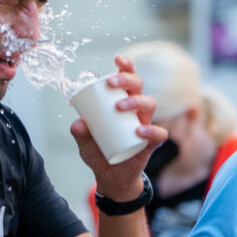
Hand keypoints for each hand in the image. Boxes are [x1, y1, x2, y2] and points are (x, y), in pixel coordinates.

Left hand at [70, 54, 167, 198]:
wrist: (110, 178)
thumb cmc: (99, 153)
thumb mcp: (84, 144)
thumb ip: (79, 133)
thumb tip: (78, 123)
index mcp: (122, 103)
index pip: (128, 80)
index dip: (126, 66)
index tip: (117, 58)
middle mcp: (136, 111)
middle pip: (139, 87)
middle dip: (127, 79)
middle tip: (111, 83)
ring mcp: (146, 125)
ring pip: (150, 104)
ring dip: (135, 101)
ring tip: (120, 106)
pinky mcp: (151, 144)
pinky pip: (158, 134)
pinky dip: (151, 130)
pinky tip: (138, 130)